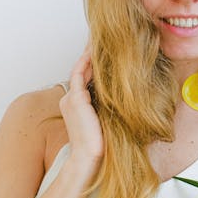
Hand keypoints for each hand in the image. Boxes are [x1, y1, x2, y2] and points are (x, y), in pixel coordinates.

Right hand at [59, 47, 103, 163]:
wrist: (89, 158)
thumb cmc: (100, 144)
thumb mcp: (105, 121)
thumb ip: (108, 107)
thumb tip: (127, 97)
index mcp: (76, 105)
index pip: (84, 79)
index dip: (93, 65)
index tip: (104, 52)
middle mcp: (70, 100)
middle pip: (81, 70)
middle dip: (90, 55)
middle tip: (101, 38)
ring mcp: (71, 98)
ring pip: (80, 69)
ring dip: (88, 54)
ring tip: (98, 39)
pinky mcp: (76, 99)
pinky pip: (80, 73)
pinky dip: (87, 61)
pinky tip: (94, 51)